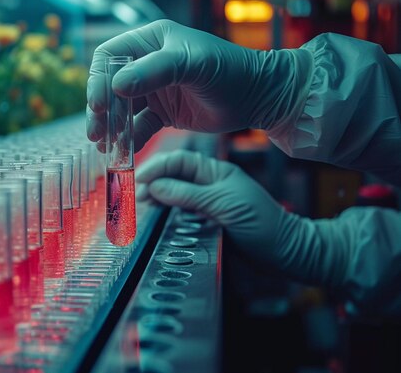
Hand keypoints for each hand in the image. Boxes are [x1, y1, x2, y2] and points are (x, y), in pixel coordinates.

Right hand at [86, 20, 311, 151]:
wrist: (257, 96)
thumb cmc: (228, 70)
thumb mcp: (191, 64)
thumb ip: (154, 71)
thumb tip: (116, 86)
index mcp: (151, 41)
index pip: (110, 56)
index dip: (98, 79)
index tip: (98, 103)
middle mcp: (147, 64)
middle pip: (109, 85)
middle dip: (100, 109)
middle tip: (96, 131)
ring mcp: (154, 90)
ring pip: (120, 109)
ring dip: (110, 126)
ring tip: (102, 145)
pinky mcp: (162, 113)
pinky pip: (138, 127)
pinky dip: (128, 140)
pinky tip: (121, 153)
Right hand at [138, 150, 400, 315]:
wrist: (284, 253)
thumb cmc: (262, 223)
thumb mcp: (224, 204)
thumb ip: (188, 194)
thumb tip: (155, 186)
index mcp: (215, 172)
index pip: (179, 162)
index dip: (157, 167)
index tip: (137, 179)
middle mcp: (207, 186)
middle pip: (171, 178)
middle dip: (150, 183)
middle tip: (132, 197)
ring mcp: (205, 206)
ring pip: (171, 197)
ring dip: (155, 200)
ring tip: (138, 207)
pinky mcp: (203, 225)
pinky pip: (178, 216)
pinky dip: (164, 216)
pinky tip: (154, 220)